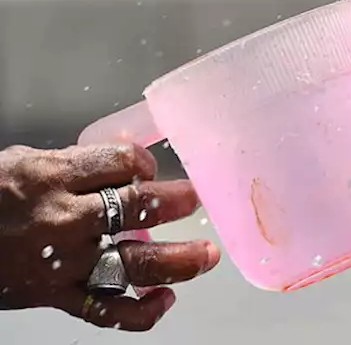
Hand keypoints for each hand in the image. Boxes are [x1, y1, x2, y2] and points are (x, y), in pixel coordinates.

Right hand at [0, 143, 220, 330]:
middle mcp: (63, 218)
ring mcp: (62, 262)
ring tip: (206, 255)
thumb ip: (71, 166)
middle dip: (178, 203)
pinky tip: (164, 301)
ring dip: (179, 261)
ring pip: (135, 263)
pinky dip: (141, 312)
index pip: (122, 162)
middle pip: (140, 208)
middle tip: (197, 201)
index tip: (151, 169)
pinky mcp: (53, 296)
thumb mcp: (20, 163)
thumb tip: (118, 164)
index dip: (145, 164)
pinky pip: (106, 310)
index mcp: (52, 176)